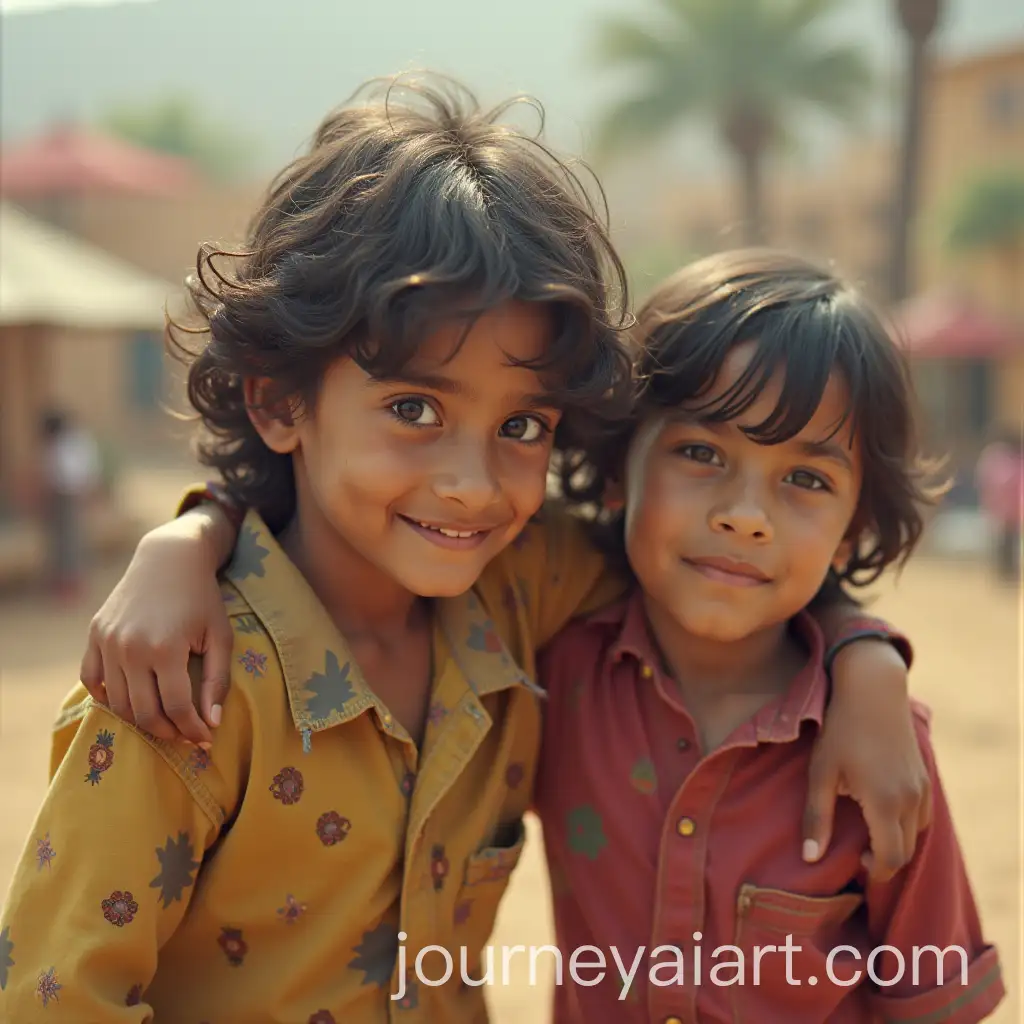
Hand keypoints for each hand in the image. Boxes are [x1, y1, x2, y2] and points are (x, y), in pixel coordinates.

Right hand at [79, 508, 236, 745]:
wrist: (169, 558)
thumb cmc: (202, 598)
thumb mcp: (220, 636)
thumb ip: (217, 681)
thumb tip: (212, 723)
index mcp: (165, 649)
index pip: (176, 708)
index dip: (192, 729)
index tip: (206, 739)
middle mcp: (130, 648)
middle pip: (144, 713)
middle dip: (168, 732)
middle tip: (186, 735)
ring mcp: (107, 642)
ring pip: (117, 703)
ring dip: (141, 720)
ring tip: (165, 721)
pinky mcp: (95, 635)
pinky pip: (93, 681)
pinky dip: (109, 698)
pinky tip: (133, 701)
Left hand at [803, 640, 931, 880]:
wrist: (873, 690)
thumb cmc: (841, 730)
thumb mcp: (821, 772)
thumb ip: (817, 817)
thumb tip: (810, 858)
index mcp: (885, 802)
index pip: (891, 858)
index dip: (875, 871)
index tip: (855, 864)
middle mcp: (911, 799)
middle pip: (907, 851)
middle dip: (885, 860)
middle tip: (858, 852)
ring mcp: (922, 787)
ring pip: (917, 833)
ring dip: (898, 842)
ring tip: (868, 833)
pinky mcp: (925, 775)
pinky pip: (923, 814)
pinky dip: (907, 824)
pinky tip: (883, 812)